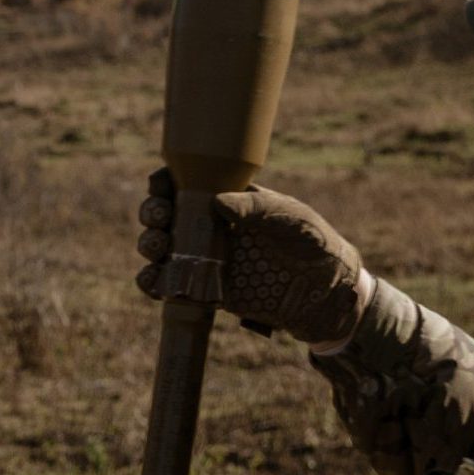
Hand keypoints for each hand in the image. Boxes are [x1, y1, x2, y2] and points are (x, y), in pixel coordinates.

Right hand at [136, 168, 367, 346]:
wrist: (324, 291)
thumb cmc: (312, 242)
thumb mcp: (289, 216)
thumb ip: (256, 208)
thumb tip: (218, 201)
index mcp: (227, 200)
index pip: (186, 184)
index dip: (165, 183)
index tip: (160, 185)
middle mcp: (209, 227)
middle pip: (166, 215)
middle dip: (152, 213)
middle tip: (159, 218)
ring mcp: (205, 259)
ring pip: (161, 248)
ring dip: (149, 244)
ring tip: (157, 246)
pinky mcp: (205, 291)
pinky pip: (169, 285)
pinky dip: (152, 282)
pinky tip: (152, 280)